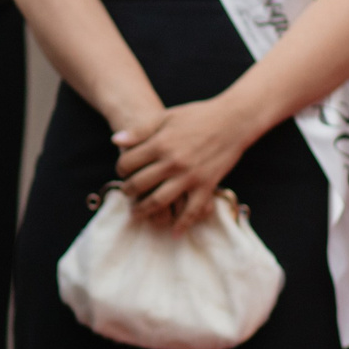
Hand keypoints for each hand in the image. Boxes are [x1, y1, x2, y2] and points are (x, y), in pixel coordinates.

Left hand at [112, 98, 256, 230]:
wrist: (233, 120)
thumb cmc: (197, 116)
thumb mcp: (165, 117)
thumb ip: (140, 131)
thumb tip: (115, 141)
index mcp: (160, 144)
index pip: (128, 163)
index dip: (120, 169)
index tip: (123, 172)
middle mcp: (173, 163)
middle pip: (140, 184)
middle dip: (128, 192)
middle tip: (127, 194)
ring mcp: (190, 176)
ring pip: (160, 201)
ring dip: (145, 210)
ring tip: (137, 214)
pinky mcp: (207, 185)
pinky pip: (193, 210)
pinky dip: (183, 223)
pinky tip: (174, 232)